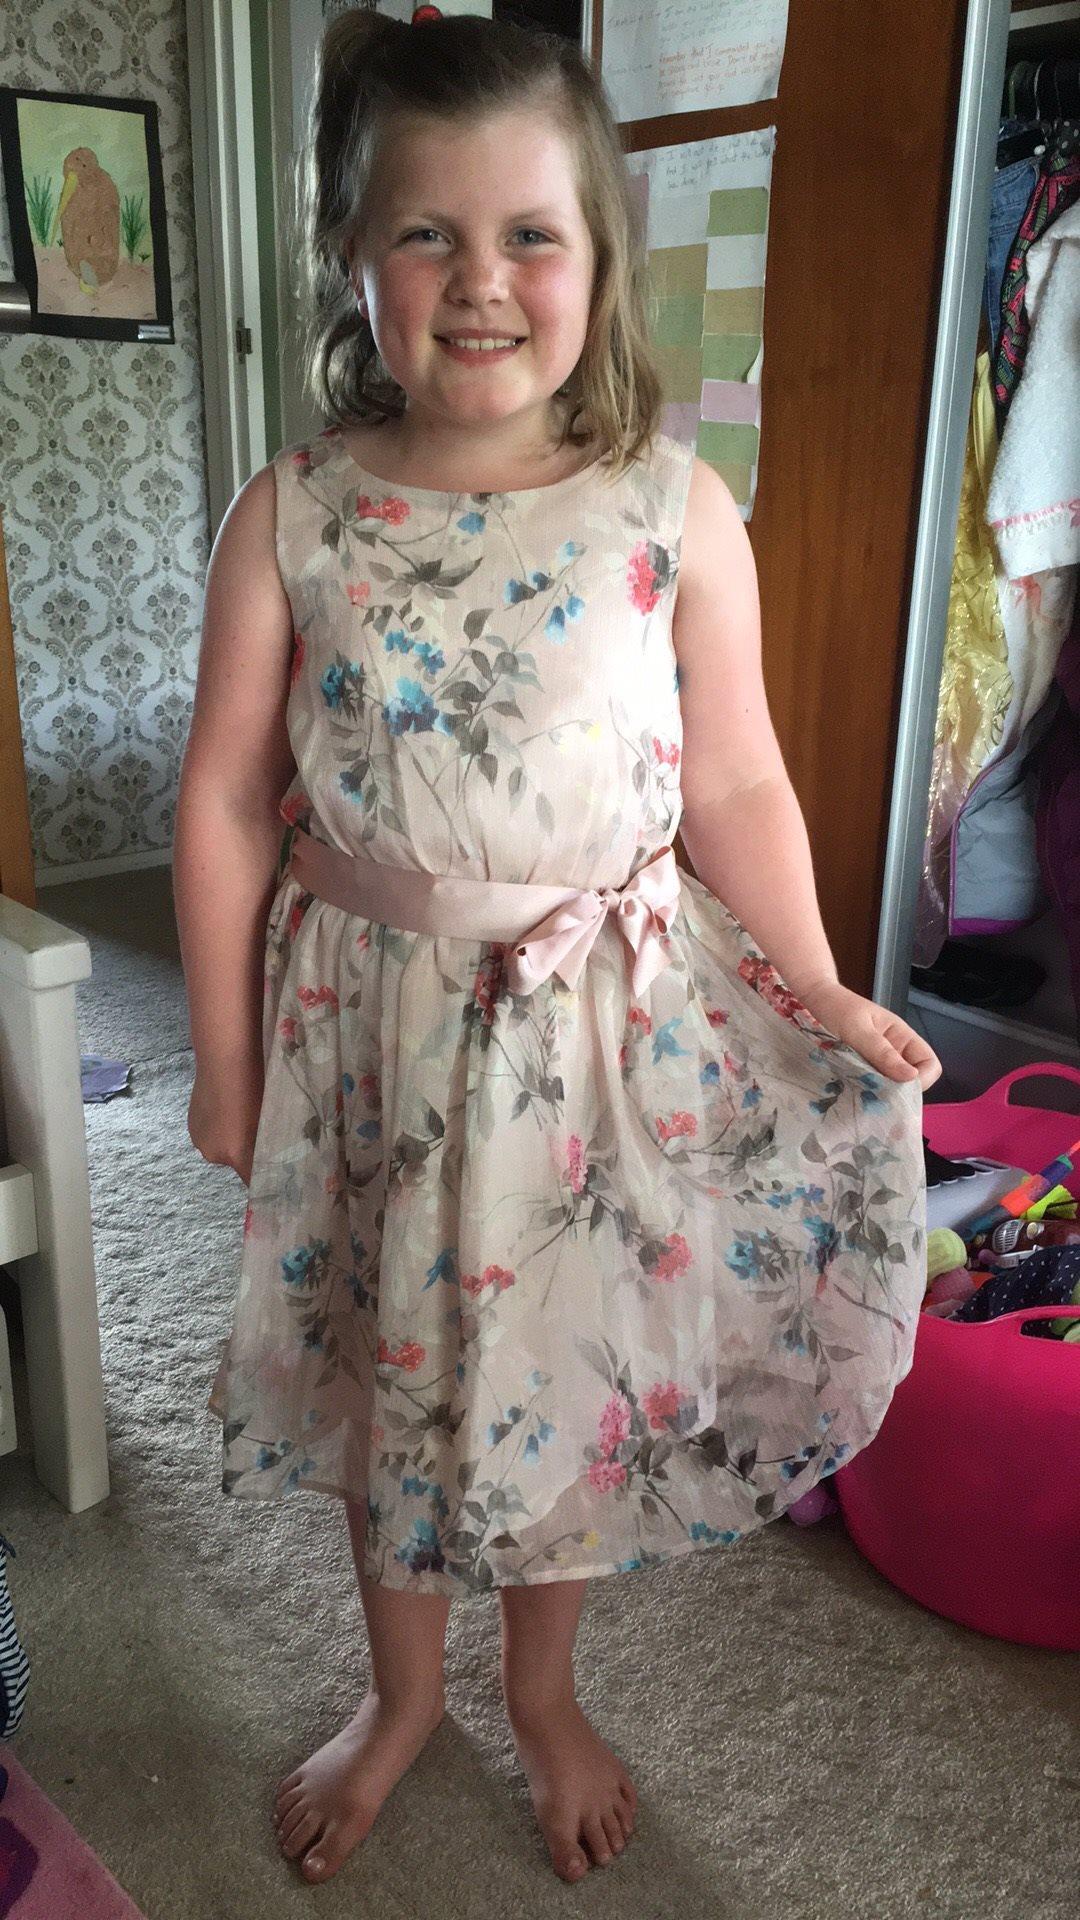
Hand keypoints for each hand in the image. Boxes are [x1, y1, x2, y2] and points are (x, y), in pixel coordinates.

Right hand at [187, 1057, 264, 1186]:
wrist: (224, 1059)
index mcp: (235, 1155)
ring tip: (244, 1114)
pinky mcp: (192, 1125)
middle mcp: (213, 1155)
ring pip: (223, 1148)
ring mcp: (199, 1140)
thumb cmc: (255, 1086)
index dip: (266, 1177)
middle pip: (237, 1164)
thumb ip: (269, 1143)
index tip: (278, 1173)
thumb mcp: (268, 1118)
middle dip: (249, 1153)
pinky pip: (211, 1135)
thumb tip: (274, 1156)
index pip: (253, 1181)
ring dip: (233, 1140)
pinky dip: (220, 1128)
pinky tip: (228, 1108)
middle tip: (263, 1130)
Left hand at [797, 979, 941, 1089]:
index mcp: (902, 1037)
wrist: (815, 1001)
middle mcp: (895, 1053)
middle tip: (873, 1095)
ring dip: (878, 1094)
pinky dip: (864, 1092)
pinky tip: (850, 1092)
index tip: (898, 1089)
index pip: (930, 1064)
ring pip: (891, 1087)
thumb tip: (912, 1077)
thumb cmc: (838, 1008)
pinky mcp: (861, 1072)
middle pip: (912, 1081)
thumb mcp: (859, 1030)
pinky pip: (871, 1087)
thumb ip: (882, 1053)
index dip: (921, 1079)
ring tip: (858, 1094)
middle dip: (897, 1091)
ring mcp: (878, 1064)